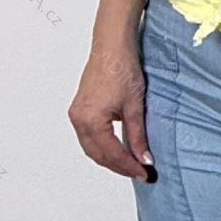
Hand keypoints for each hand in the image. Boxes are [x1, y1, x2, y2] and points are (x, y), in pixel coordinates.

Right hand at [68, 40, 152, 180]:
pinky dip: (102, 145)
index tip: (144, 174)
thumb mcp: (134, 107)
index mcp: (91, 121)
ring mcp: (76, 114)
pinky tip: (116, 147)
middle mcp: (79, 120)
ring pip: (91, 147)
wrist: (112, 47)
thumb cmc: (122, 69)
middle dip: (118, 166)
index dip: (129, 167)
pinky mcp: (79, 108)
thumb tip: (144, 159)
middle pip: (98, 155)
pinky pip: (88, 136)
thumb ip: (137, 136)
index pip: (111, 154)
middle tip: (139, 171)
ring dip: (109, 157)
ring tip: (130, 163)